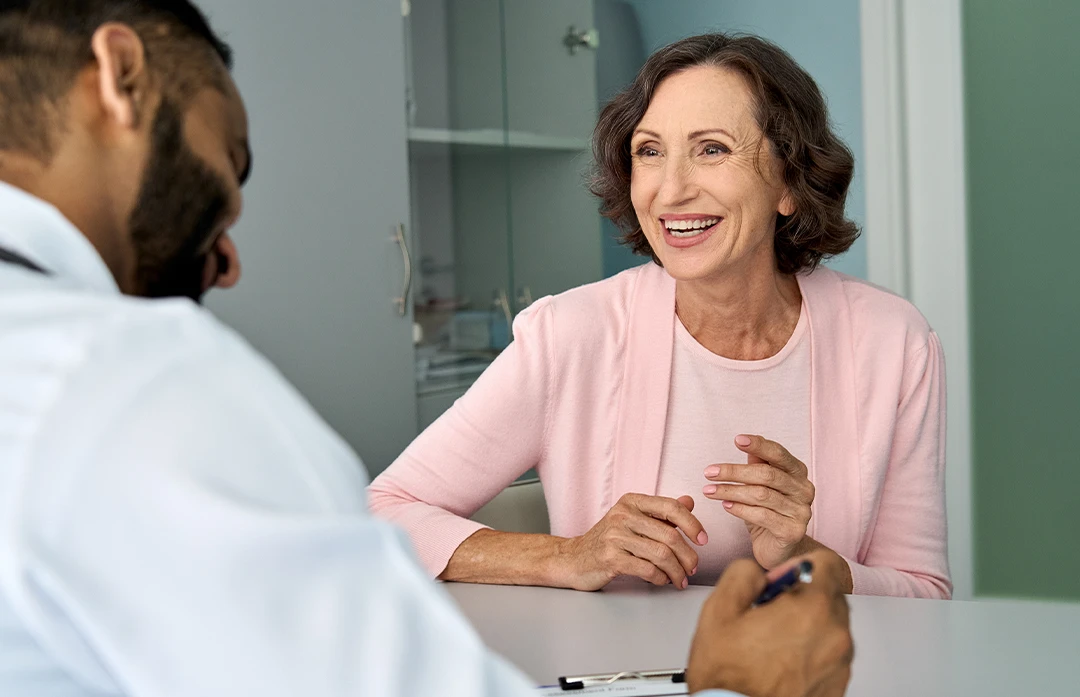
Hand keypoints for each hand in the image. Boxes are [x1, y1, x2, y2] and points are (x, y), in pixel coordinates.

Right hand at [555, 493, 707, 590]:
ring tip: (680, 579)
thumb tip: (689, 501)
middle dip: (687, 555)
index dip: (692, 524)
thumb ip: (660, 512)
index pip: (671, 507)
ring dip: (676, 571)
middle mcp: (622, 515)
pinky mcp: (610, 558)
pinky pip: (647, 569)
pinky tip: (662, 581)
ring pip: (661, 554)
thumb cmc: (607, 540)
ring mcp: (615, 536)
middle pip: (669, 535)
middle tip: (692, 568)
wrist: (573, 559)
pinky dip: (660, 578)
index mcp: (631, 502)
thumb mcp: (633, 520)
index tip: (703, 540)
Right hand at [686, 551, 853, 696]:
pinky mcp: (837, 685)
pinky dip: (811, 652)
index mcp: (812, 608)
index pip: (826, 563)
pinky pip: (829, 655)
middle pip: (829, 595)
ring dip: (807, 626)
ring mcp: (839, 663)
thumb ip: (743, 573)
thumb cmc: (730, 678)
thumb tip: (757, 571)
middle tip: (769, 614)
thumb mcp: (719, 611)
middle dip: (802, 598)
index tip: (780, 582)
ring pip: (829, 626)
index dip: (797, 566)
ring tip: (772, 643)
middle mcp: (835, 634)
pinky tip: (781, 663)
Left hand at [703, 435, 814, 568]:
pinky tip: (725, 505)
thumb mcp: (761, 486)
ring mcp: (801, 512)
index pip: (779, 454)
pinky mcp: (793, 531)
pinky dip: (740, 509)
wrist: (778, 549)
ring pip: (761, 495)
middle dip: (734, 472)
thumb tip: (744, 441)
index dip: (759, 445)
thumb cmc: (768, 512)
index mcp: (798, 473)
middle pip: (767, 475)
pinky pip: (762, 516)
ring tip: (709, 490)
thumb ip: (758, 464)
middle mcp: (804, 490)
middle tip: (709, 472)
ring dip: (731, 491)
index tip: (737, 440)